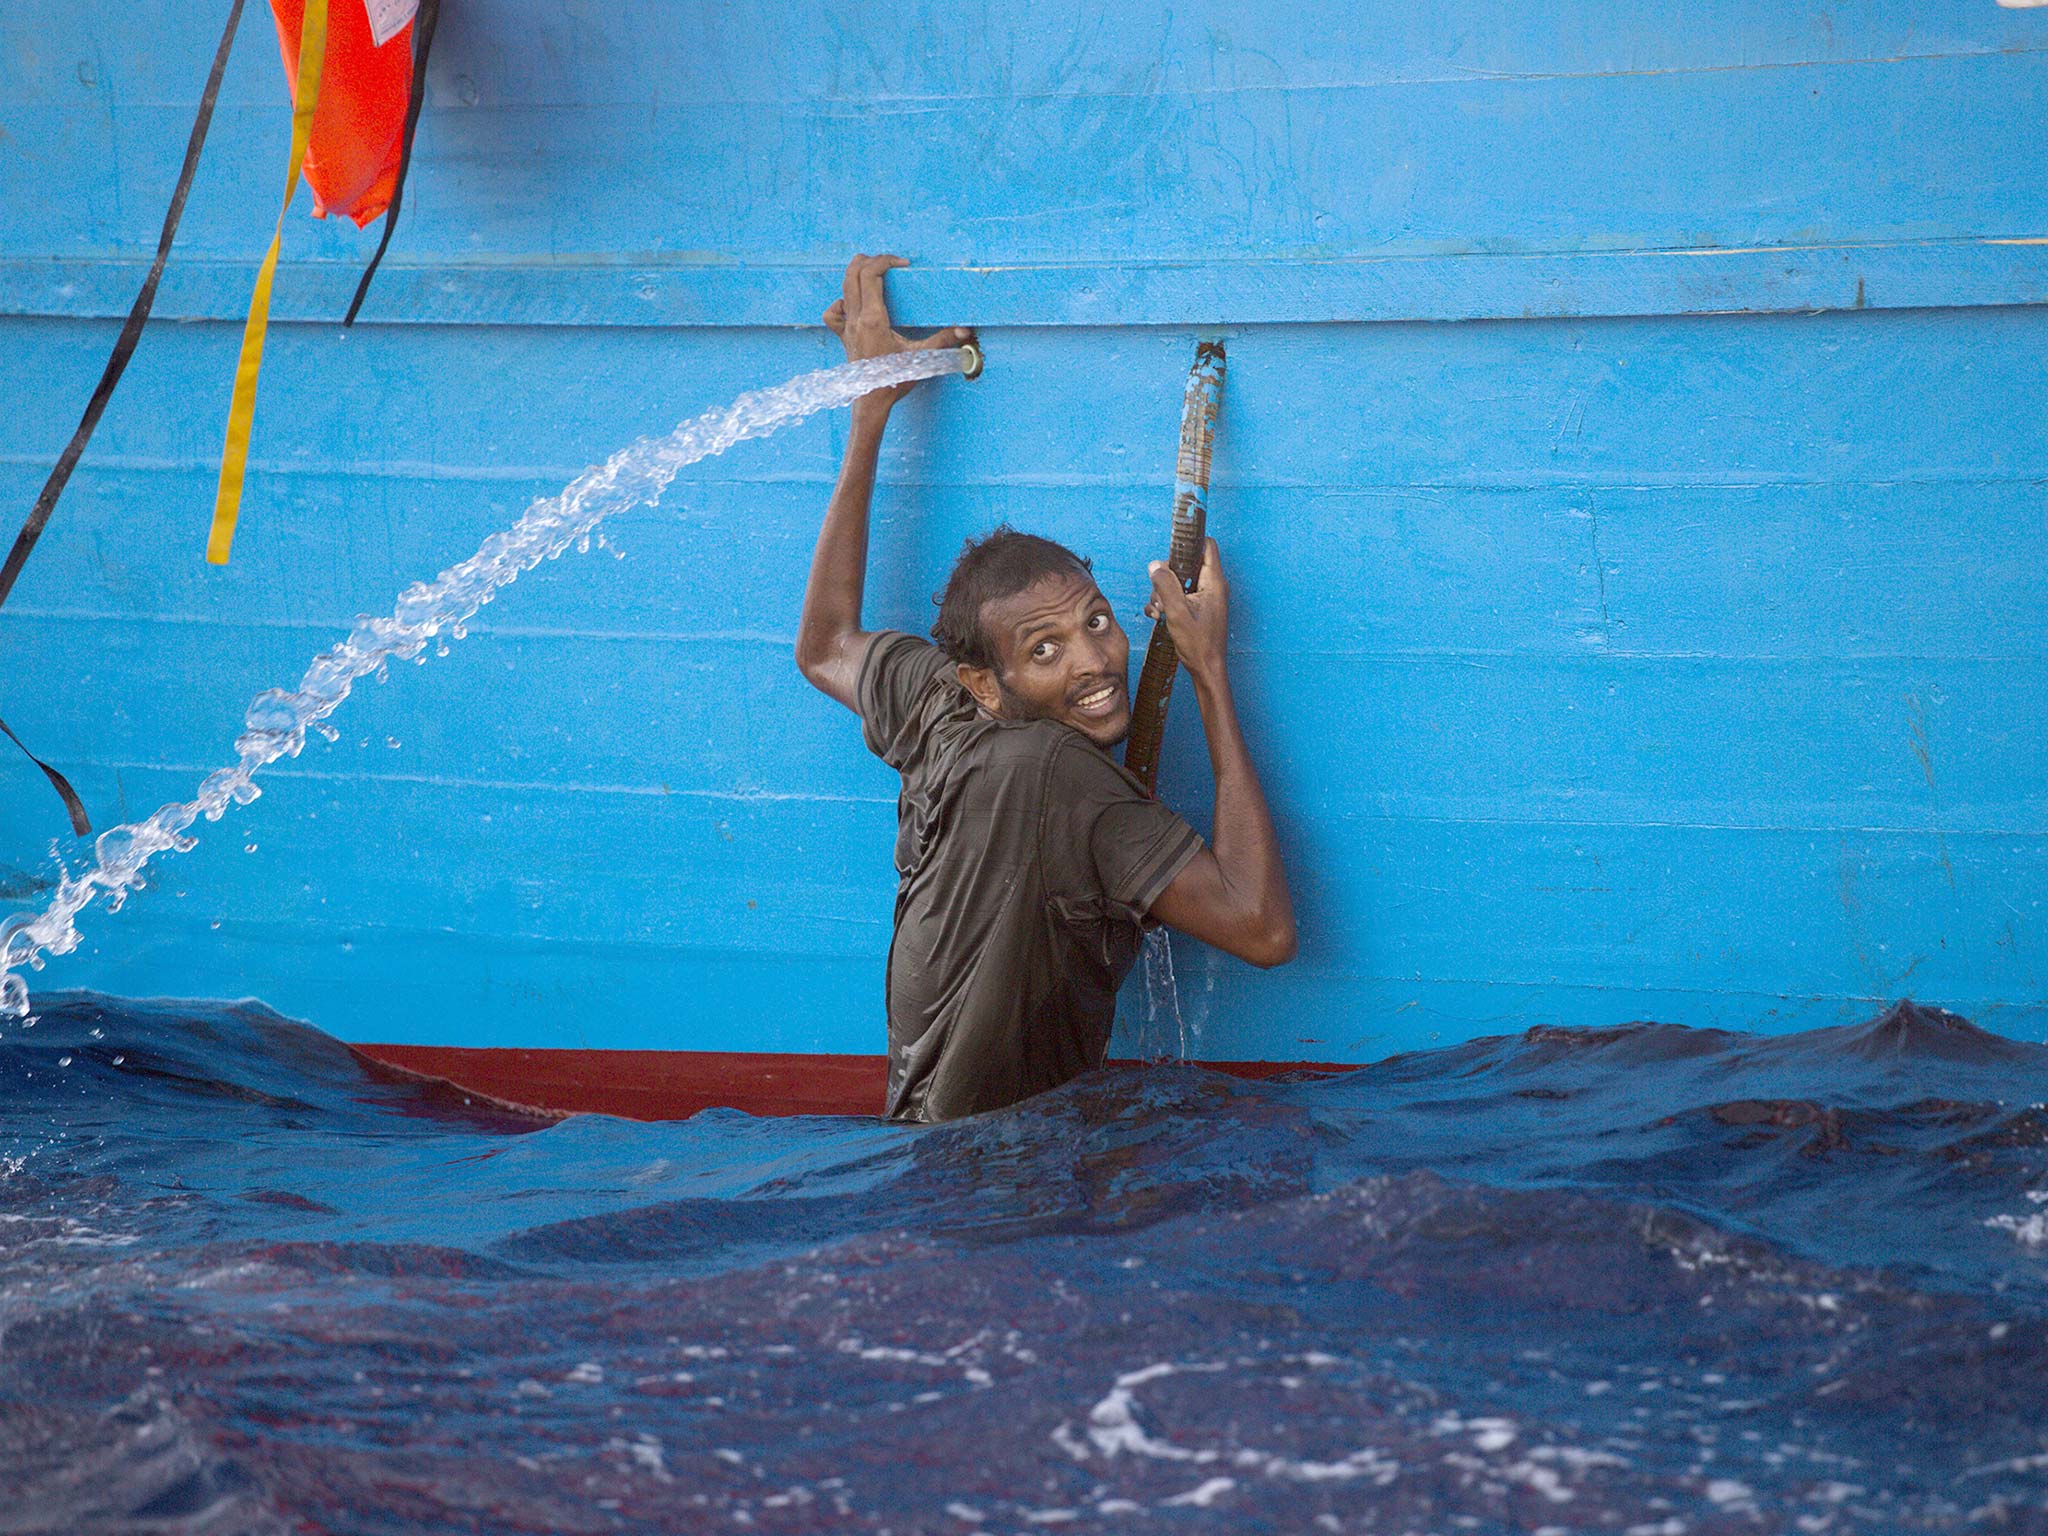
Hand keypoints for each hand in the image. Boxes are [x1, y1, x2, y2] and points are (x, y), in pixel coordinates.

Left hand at [822, 253, 972, 414]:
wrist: (871, 402)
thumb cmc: (893, 381)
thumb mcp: (921, 359)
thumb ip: (943, 341)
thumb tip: (965, 330)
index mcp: (873, 319)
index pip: (870, 275)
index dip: (885, 261)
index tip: (902, 264)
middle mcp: (856, 319)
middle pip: (852, 273)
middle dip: (871, 260)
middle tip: (890, 264)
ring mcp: (847, 327)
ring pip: (843, 287)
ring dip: (857, 274)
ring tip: (876, 275)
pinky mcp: (843, 336)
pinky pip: (833, 312)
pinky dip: (842, 301)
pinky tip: (854, 304)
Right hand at [1144, 536, 1230, 684]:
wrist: (1206, 669)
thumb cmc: (1199, 644)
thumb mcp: (1177, 612)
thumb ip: (1165, 585)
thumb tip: (1155, 565)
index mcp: (1213, 582)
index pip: (1206, 546)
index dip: (1188, 544)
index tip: (1170, 553)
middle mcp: (1211, 586)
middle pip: (1185, 564)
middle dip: (1166, 576)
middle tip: (1160, 594)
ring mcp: (1204, 597)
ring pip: (1177, 581)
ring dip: (1162, 593)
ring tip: (1160, 611)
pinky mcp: (1196, 608)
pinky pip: (1177, 595)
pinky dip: (1166, 603)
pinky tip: (1160, 616)